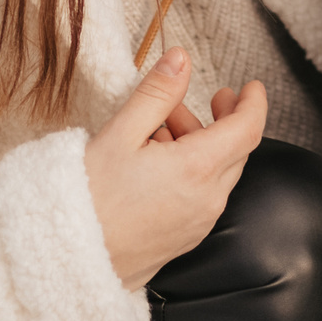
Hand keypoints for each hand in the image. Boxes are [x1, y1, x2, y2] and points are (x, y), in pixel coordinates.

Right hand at [81, 49, 265, 288]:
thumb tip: (181, 59)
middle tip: (181, 105)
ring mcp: (198, 224)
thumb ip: (157, 93)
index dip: (254, 103)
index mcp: (198, 169)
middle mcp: (208, 200)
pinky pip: (203, 197)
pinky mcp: (184, 240)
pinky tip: (155, 166)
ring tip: (155, 133)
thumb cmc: (89, 199)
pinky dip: (192, 173)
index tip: (250, 86)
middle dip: (216, 121)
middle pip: (235, 150)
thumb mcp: (120, 134)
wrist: (68, 261)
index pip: (248, 129)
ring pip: (218, 174)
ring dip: (200, 147)